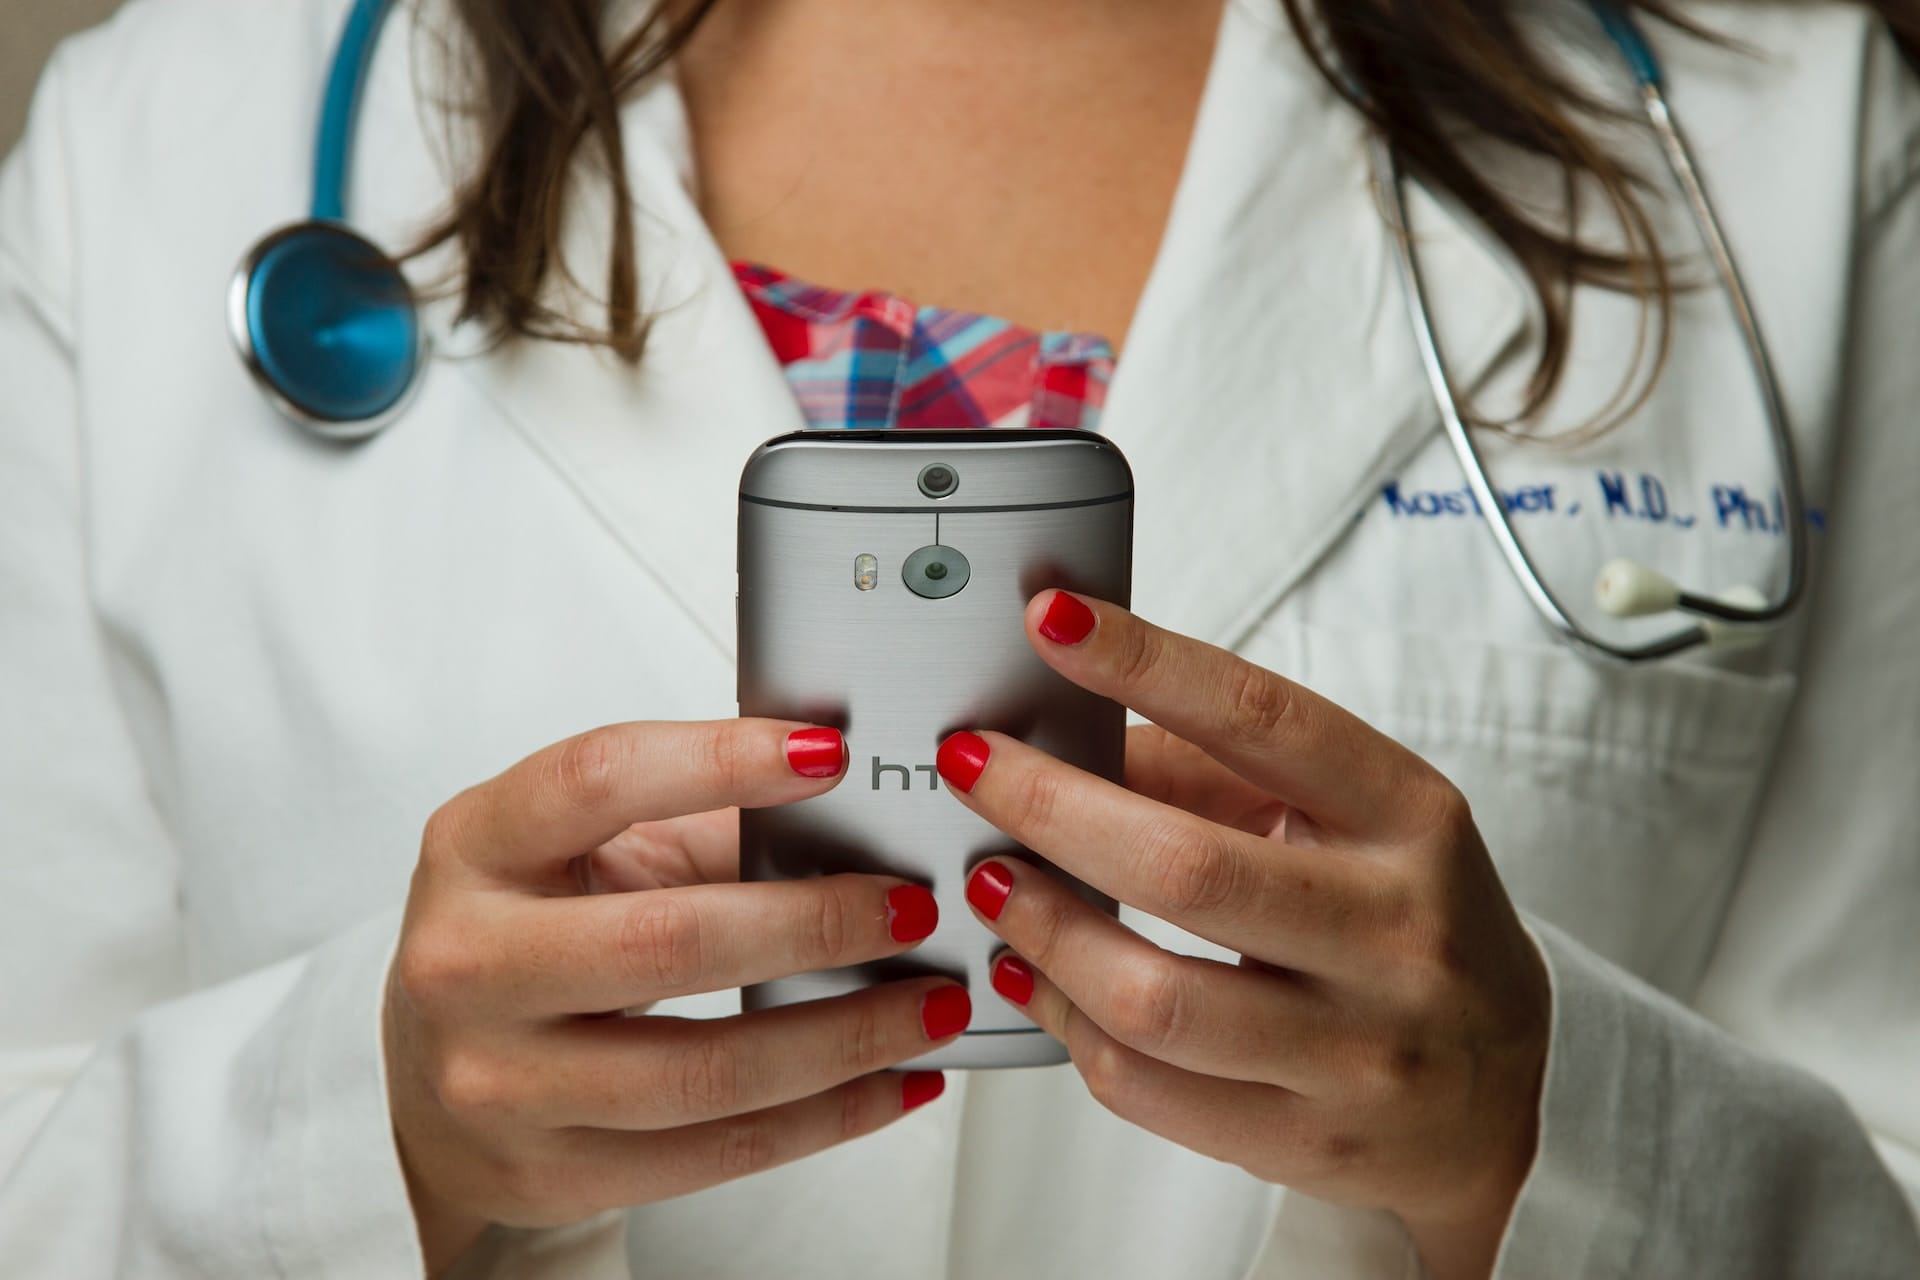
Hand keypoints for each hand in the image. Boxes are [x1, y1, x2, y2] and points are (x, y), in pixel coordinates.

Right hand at [386, 720, 969, 1273]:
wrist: (428, 1078)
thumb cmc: (526, 933)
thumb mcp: (581, 851)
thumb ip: (703, 826)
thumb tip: (854, 821)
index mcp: (476, 846)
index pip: (598, 780)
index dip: (720, 760)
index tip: (829, 753)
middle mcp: (469, 962)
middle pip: (669, 941)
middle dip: (816, 922)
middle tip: (913, 905)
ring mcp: (501, 1082)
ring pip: (706, 1069)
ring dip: (846, 1036)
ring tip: (930, 1002)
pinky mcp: (551, 1172)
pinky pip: (716, 1153)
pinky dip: (826, 1118)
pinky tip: (892, 1083)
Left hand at [936, 593, 1549, 1279]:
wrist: (1505, 1096)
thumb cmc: (1401, 923)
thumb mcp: (1349, 822)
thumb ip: (1212, 771)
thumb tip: (1060, 734)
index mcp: (1410, 818)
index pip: (1265, 721)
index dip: (1147, 664)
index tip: (1051, 621)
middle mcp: (1396, 933)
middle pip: (1185, 868)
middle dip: (1049, 807)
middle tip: (972, 768)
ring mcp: (1356, 1052)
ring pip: (1151, 999)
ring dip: (1042, 930)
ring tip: (989, 881)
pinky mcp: (1305, 1141)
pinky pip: (1145, 1088)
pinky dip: (1063, 1022)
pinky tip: (1030, 974)